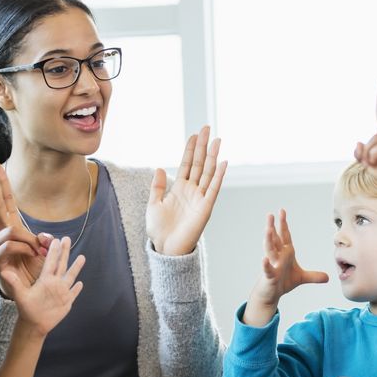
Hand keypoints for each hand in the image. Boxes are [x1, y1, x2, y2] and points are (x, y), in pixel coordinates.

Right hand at [0, 161, 51, 297]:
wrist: (29, 293)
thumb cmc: (34, 269)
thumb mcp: (43, 252)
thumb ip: (44, 241)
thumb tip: (45, 238)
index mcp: (11, 227)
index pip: (5, 201)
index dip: (1, 184)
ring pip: (11, 231)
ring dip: (28, 241)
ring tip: (37, 252)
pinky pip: (10, 246)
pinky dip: (25, 250)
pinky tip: (31, 255)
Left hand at [12, 236, 85, 335]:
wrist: (33, 324)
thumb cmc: (26, 309)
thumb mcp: (20, 294)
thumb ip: (14, 282)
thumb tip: (4, 271)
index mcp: (45, 279)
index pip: (50, 262)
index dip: (52, 251)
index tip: (54, 239)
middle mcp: (54, 283)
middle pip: (62, 264)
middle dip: (65, 252)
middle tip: (67, 238)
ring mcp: (61, 292)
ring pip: (71, 276)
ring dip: (76, 267)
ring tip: (82, 257)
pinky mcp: (66, 302)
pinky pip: (73, 293)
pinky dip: (77, 288)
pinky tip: (81, 283)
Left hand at [146, 126, 227, 256]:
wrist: (166, 248)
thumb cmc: (160, 230)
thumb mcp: (153, 204)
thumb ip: (157, 186)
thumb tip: (159, 168)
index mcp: (179, 189)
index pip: (187, 164)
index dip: (190, 149)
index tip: (194, 134)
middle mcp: (192, 191)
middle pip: (199, 163)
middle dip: (203, 146)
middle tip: (207, 128)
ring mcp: (200, 198)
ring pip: (207, 172)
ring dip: (212, 156)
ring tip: (217, 140)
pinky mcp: (205, 207)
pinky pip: (213, 189)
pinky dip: (218, 175)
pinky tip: (222, 162)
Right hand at [248, 209, 327, 307]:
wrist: (271, 294)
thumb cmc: (283, 282)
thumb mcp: (302, 278)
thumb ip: (314, 276)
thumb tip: (328, 277)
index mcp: (285, 253)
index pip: (284, 236)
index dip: (283, 224)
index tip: (282, 211)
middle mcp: (277, 256)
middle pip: (275, 239)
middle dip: (273, 227)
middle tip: (270, 214)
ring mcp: (272, 265)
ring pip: (269, 251)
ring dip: (269, 240)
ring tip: (268, 229)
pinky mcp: (269, 276)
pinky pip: (267, 269)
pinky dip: (266, 265)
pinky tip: (264, 259)